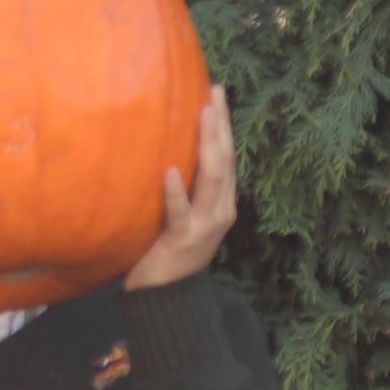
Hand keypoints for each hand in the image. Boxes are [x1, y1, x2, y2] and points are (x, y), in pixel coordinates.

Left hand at [124, 86, 237, 288]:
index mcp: (222, 203)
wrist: (166, 298)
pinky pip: (181, 213)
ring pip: (213, 179)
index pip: (227, 156)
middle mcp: (221, 211)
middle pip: (225, 160)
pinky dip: (176, 192)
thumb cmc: (167, 253)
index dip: (224, 125)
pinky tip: (170, 171)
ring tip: (202, 116)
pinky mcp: (183, 241)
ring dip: (207, 145)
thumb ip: (182, 190)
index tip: (216, 93)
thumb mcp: (181, 216)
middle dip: (221, 125)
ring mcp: (206, 226)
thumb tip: (163, 153)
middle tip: (214, 92)